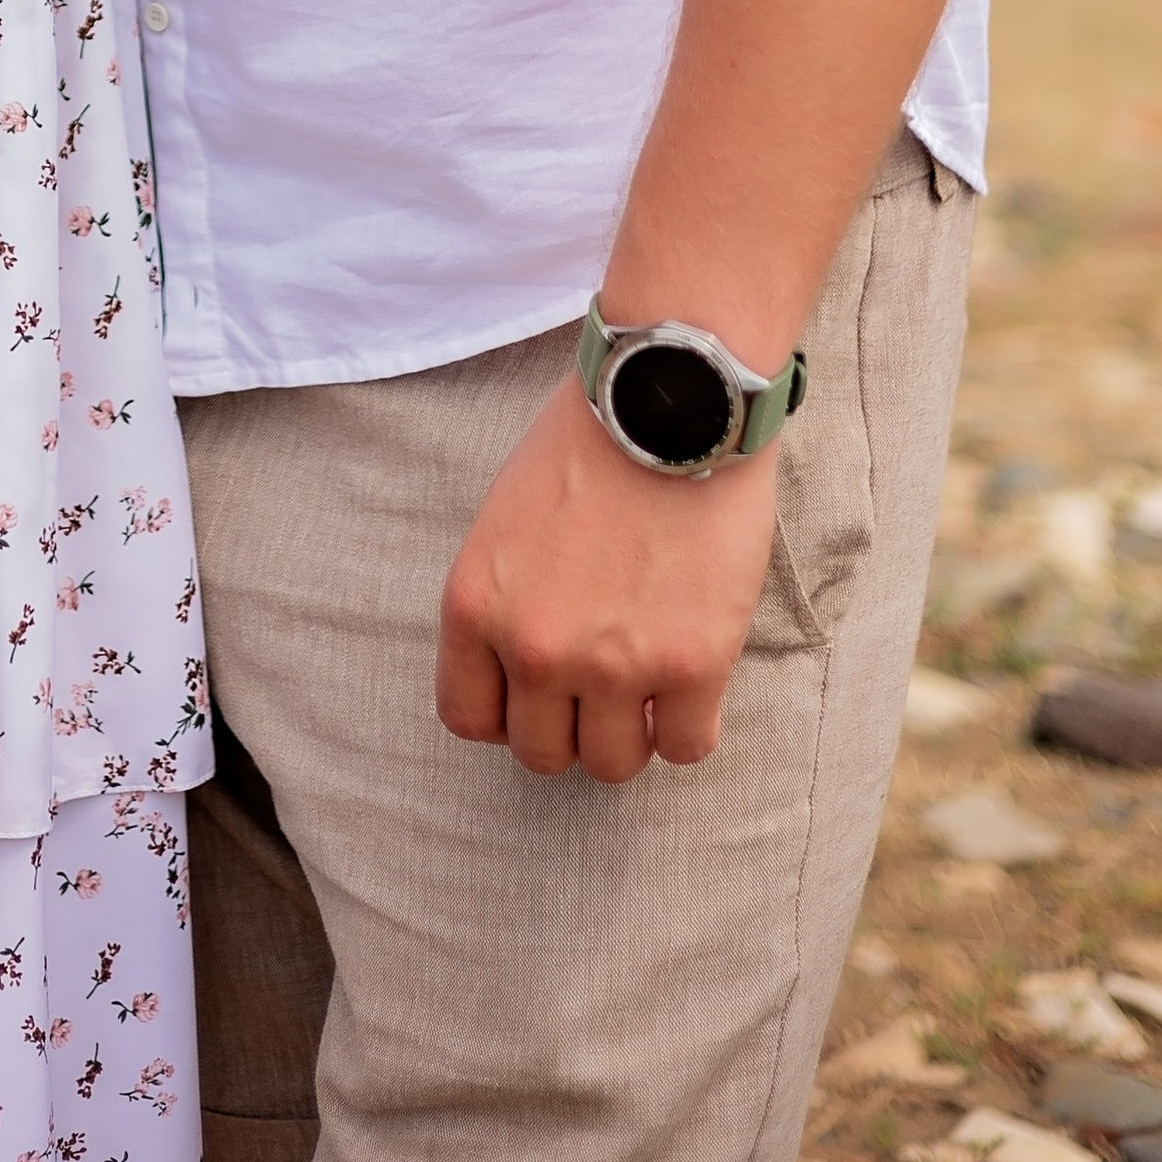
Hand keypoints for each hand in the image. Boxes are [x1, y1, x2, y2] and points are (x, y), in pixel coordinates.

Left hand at [435, 373, 779, 781]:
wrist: (667, 398)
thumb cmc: (587, 440)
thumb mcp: (504, 520)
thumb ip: (505, 598)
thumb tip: (520, 663)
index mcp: (474, 605)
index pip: (468, 716)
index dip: (507, 712)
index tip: (538, 694)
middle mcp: (533, 647)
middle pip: (542, 751)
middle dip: (571, 725)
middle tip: (600, 686)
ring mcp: (612, 665)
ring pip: (612, 763)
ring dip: (630, 733)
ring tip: (649, 687)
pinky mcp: (691, 666)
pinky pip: (685, 747)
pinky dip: (689, 727)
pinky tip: (693, 684)